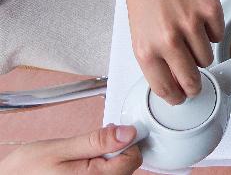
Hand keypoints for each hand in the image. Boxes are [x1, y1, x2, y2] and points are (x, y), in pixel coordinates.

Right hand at [0, 124, 141, 174]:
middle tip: (92, 144)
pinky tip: (84, 164)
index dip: (127, 140)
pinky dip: (101, 166)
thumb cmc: (27, 170)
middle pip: (127, 164)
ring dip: (108, 158)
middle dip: (116, 148)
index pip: (132, 158)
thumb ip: (96, 141)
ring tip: (84, 155)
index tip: (115, 131)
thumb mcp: (60, 148)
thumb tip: (127, 132)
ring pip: (118, 170)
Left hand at [123, 0, 223, 104]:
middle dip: (195, 86)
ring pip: (208, 58)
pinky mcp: (211, 10)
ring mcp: (192, 24)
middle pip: (192, 80)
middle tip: (196, 84)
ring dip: (202, 52)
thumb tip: (174, 81)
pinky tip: (199, 18)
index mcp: (147, 49)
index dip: (176, 97)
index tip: (182, 98)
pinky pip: (219, 35)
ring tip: (191, 35)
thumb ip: (157, 59)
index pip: (165, 88)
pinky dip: (212, 31)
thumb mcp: (140, 33)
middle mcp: (169, 40)